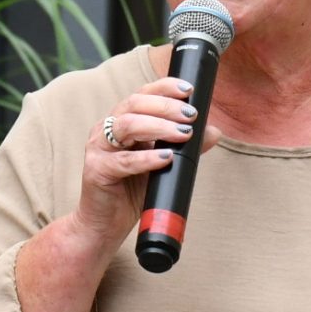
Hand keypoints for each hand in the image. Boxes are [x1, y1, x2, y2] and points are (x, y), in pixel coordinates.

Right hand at [68, 75, 219, 250]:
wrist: (106, 224)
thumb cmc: (133, 190)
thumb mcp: (163, 164)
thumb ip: (185, 147)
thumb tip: (214, 131)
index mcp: (121, 121)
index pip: (142, 94)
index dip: (165, 87)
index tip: (189, 91)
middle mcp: (106, 129)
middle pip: (134, 104)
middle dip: (166, 107)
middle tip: (191, 116)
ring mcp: (98, 148)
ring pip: (127, 125)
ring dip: (158, 127)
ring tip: (183, 134)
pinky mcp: (96, 170)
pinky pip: (123, 161)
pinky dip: (146, 158)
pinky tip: (165, 158)